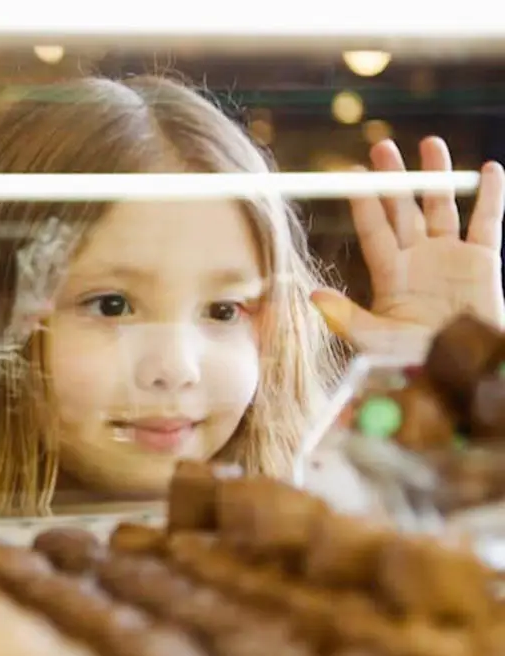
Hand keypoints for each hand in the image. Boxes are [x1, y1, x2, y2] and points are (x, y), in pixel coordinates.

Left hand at [312, 137, 504, 353]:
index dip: (364, 202)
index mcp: (390, 275)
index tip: (352, 174)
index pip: (374, 230)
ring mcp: (451, 257)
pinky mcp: (484, 261)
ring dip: (436, 176)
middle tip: (381, 146)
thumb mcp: (376, 341)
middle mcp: (418, 259)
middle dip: (394, 179)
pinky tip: (488, 170)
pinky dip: (490, 196)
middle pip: (403, 210)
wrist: (464, 368)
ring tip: (429, 143)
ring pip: (442, 206)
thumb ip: (346, 317)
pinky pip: (488, 221)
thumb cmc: (415, 360)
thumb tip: (311, 296)